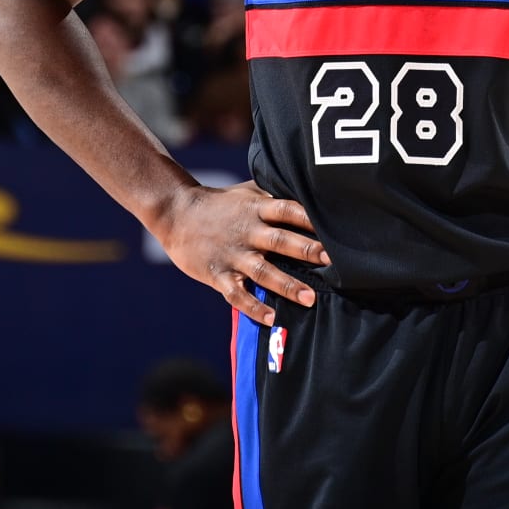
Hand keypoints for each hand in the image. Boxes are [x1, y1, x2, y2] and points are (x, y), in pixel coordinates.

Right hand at [153, 181, 328, 325]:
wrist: (175, 212)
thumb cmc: (219, 202)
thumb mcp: (247, 191)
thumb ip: (275, 196)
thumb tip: (310, 197)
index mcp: (256, 208)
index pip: (288, 210)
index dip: (310, 218)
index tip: (334, 228)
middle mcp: (247, 231)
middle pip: (280, 240)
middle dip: (307, 251)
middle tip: (333, 261)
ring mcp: (232, 254)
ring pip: (262, 271)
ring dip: (287, 285)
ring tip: (310, 298)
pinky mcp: (217, 274)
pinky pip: (236, 294)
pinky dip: (253, 307)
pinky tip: (271, 317)